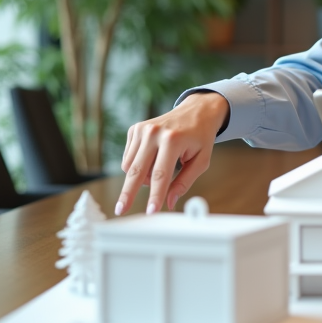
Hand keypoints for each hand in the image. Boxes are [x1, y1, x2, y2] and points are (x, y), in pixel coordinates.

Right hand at [116, 92, 229, 215]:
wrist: (196, 111)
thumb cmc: (201, 137)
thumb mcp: (201, 160)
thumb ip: (184, 182)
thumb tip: (170, 202)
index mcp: (173, 140)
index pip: (161, 175)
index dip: (155, 195)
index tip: (150, 211)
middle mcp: (154, 133)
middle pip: (137, 171)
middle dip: (128, 193)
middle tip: (120, 210)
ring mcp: (141, 130)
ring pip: (130, 166)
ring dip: (140, 178)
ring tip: (159, 171)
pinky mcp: (134, 129)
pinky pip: (128, 158)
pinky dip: (137, 166)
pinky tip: (153, 159)